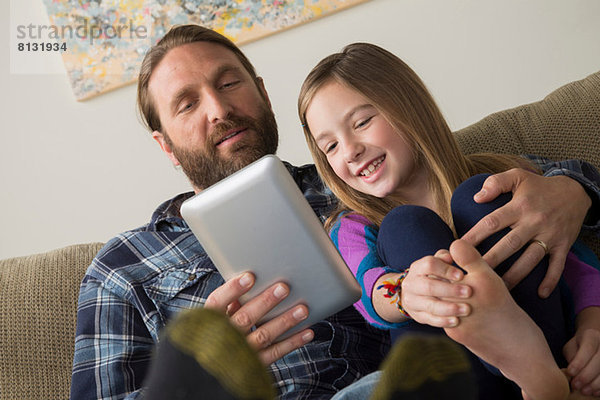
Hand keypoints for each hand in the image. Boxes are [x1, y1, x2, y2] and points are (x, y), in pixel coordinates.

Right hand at [204, 272, 313, 364]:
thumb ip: (227, 305)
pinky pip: (275, 353)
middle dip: (265, 302)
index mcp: (208, 322)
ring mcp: (238, 354)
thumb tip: (248, 284)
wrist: (210, 375)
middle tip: (284, 288)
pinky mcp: (253, 367)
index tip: (250, 276)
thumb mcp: (211, 320)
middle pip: (245, 318)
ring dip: (285, 321)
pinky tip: (306, 332)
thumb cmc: (213, 337)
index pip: (217, 302)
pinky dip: (292, 343)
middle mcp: (222, 339)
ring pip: (264, 336)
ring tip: (302, 309)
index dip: (233, 289)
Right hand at [399, 250, 471, 326]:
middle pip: (428, 286)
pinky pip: (430, 319)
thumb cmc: (435, 276)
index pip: (429, 265)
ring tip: (466, 309)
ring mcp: (412, 301)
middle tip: (469, 292)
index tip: (462, 275)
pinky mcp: (417, 316)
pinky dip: (444, 321)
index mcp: (417, 268)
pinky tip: (456, 321)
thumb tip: (450, 256)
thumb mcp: (438, 264)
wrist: (416, 294)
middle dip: (450, 289)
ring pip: (429, 305)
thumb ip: (444, 258)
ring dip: (449, 308)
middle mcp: (411, 284)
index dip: (446, 269)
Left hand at [461, 168, 590, 296]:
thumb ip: (496, 182)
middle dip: (490, 260)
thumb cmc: (539, 186)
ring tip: (498, 289)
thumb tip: (477, 197)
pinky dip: (551, 280)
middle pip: (509, 244)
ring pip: (530, 259)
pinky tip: (541, 294)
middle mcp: (534, 222)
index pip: (492, 222)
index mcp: (520, 206)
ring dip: (515, 276)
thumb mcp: (518, 175)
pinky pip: (557, 265)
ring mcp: (550, 235)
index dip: (474, 235)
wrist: (576, 191)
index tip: (458, 249)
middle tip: (472, 274)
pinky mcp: (563, 246)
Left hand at [563, 307, 599, 396]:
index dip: (579, 362)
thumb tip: (570, 373)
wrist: (593, 340)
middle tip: (576, 385)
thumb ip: (571, 357)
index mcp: (592, 336)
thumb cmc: (578, 345)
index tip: (570, 372)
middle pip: (598, 361)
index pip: (587, 349)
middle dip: (586, 375)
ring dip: (595, 383)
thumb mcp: (571, 347)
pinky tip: (594, 392)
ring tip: (584, 391)